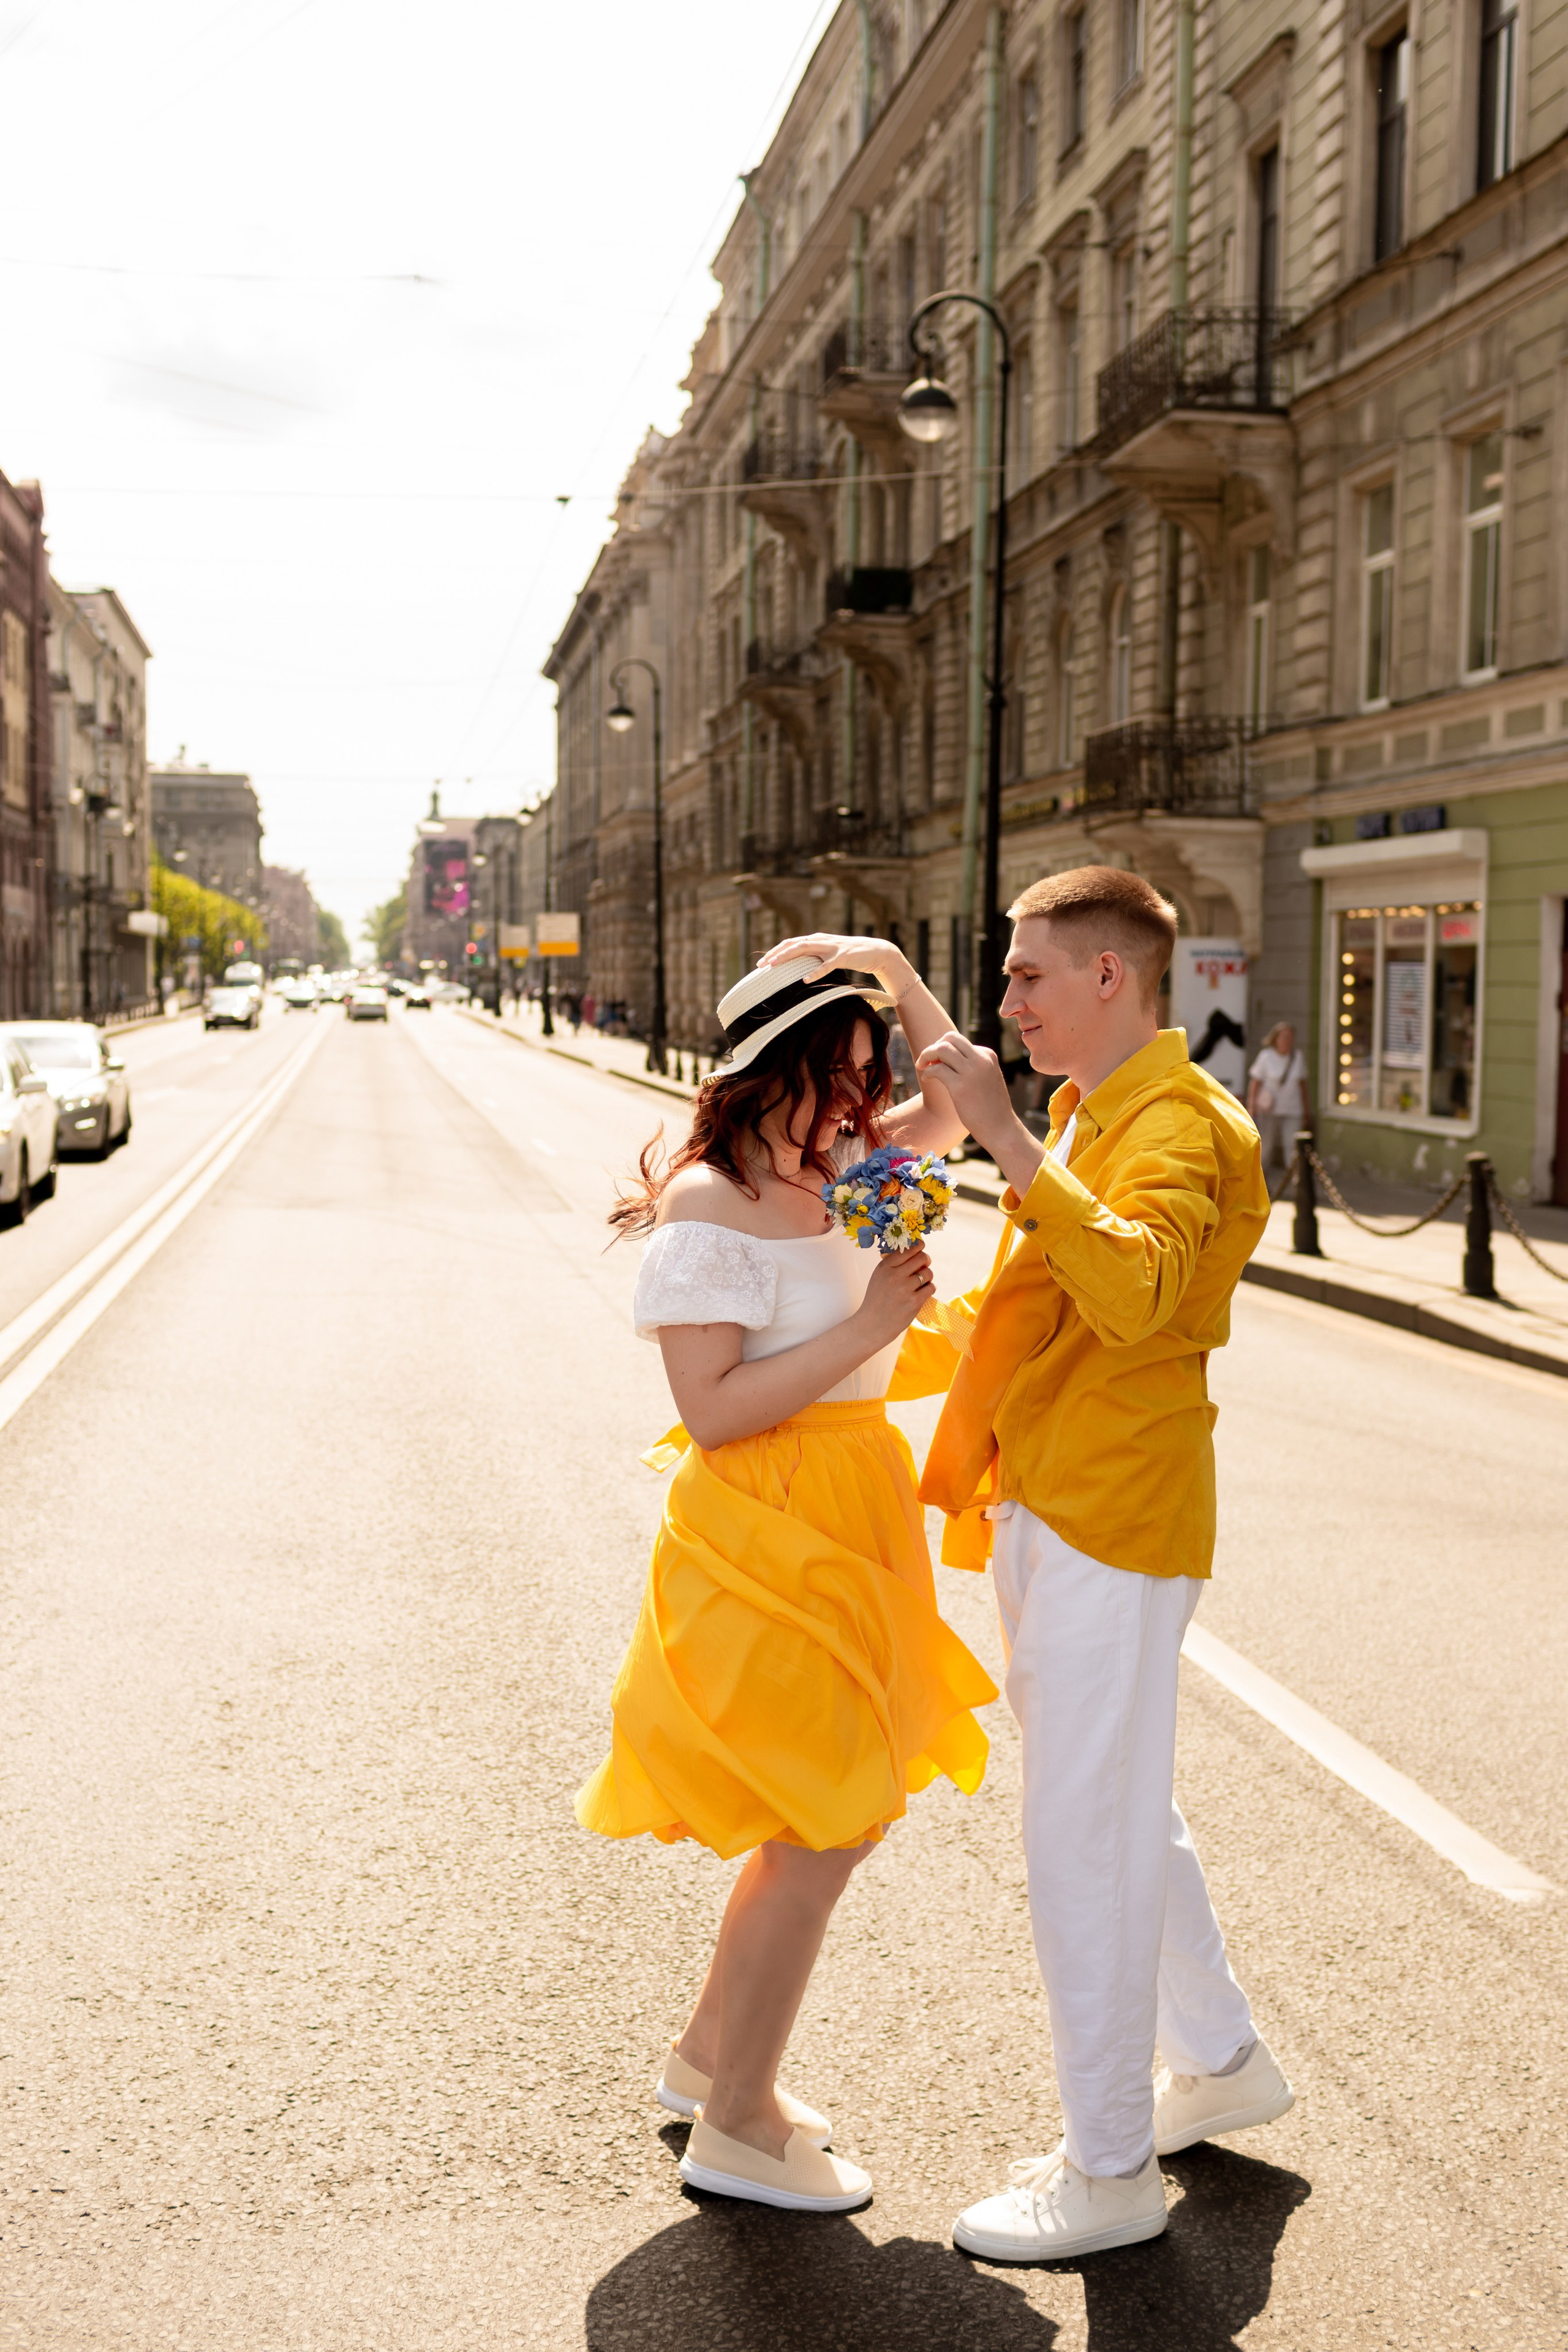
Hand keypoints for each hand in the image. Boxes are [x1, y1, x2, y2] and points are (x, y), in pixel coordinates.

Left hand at [759, 932, 912, 996]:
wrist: (876, 951)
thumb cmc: (851, 956)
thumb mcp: (829, 955)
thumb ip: (815, 957)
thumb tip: (798, 969)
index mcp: (816, 939)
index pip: (791, 943)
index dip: (775, 951)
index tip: (761, 963)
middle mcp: (821, 940)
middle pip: (793, 944)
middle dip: (775, 954)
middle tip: (761, 965)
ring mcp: (832, 948)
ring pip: (805, 949)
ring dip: (788, 956)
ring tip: (774, 965)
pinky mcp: (843, 957)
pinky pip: (827, 966)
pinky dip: (815, 972)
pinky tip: (805, 979)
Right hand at [855, 1246, 935, 1345]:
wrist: (873, 1324)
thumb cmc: (877, 1300)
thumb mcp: (879, 1277)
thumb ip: (893, 1264)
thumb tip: (915, 1251)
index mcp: (885, 1267)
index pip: (908, 1249)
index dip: (919, 1246)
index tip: (921, 1248)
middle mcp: (894, 1275)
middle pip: (921, 1258)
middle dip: (926, 1260)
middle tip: (924, 1265)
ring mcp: (905, 1289)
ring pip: (928, 1273)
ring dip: (928, 1276)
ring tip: (921, 1282)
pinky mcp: (914, 1302)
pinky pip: (931, 1287)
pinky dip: (929, 1288)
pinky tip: (922, 1293)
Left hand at [914, 1031, 1018, 1152]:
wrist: (1000, 1128)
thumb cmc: (990, 1107)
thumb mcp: (986, 1078)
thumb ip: (972, 1065)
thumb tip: (947, 1058)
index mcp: (987, 1055)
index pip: (960, 1042)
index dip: (944, 1049)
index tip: (938, 1062)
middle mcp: (981, 1059)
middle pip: (950, 1037)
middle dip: (934, 1046)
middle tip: (927, 1061)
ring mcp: (971, 1072)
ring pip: (941, 1048)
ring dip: (926, 1055)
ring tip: (922, 1066)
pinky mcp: (960, 1087)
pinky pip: (936, 1068)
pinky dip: (927, 1071)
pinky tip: (926, 1079)